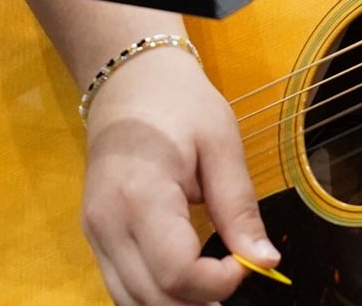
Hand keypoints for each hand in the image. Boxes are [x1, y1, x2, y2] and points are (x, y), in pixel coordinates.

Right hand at [79, 47, 281, 305]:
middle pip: (153, 299)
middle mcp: (108, 226)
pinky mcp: (94, 236)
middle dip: (199, 301)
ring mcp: (95, 234)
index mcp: (141, 198)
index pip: (177, 273)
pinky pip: (121, 286)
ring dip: (175, 305)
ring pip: (131, 302)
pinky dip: (153, 295)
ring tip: (211, 285)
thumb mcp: (221, 144)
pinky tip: (183, 282)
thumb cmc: (180, 103)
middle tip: (234, 277)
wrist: (127, 79)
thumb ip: (239, 207)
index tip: (245, 263)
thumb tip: (267, 261)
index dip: (217, 283)